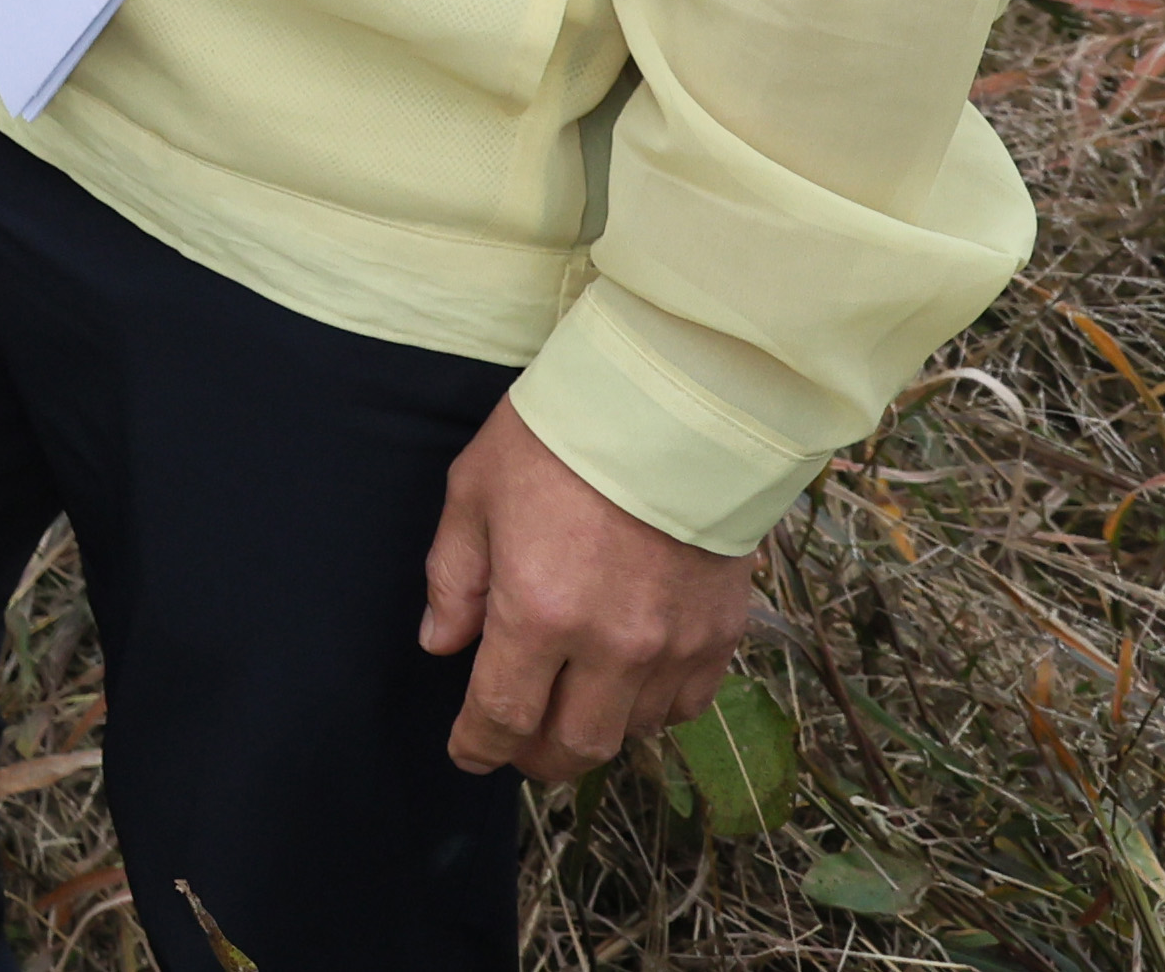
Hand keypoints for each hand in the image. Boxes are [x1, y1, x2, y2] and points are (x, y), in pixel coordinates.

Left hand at [418, 402, 755, 783]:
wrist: (674, 407)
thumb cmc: (559, 438)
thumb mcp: (475, 492)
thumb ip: (454, 578)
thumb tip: (442, 644)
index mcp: (539, 613)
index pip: (502, 715)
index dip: (478, 746)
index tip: (467, 752)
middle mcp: (611, 646)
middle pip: (572, 747)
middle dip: (534, 757)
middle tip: (515, 744)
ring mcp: (674, 646)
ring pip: (631, 733)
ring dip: (593, 730)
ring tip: (569, 705)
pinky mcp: (722, 634)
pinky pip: (685, 705)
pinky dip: (651, 708)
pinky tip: (628, 683)